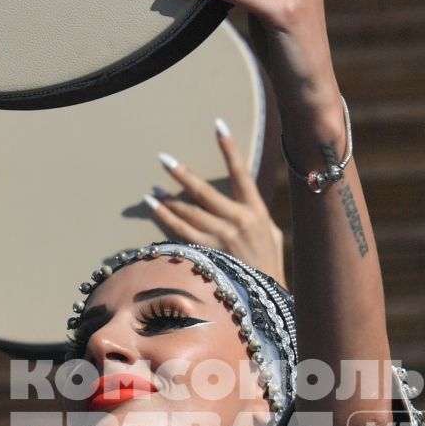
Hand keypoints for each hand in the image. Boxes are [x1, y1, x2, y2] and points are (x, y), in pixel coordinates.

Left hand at [149, 122, 285, 284]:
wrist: (265, 300)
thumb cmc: (269, 266)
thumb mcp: (272, 236)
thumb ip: (256, 215)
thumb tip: (242, 198)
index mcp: (256, 212)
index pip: (241, 173)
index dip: (229, 148)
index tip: (217, 125)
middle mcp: (238, 221)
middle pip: (204, 191)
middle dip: (182, 174)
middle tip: (164, 158)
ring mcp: (220, 238)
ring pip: (187, 212)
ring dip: (168, 199)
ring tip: (152, 190)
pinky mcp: (207, 254)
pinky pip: (180, 233)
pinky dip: (165, 219)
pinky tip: (154, 208)